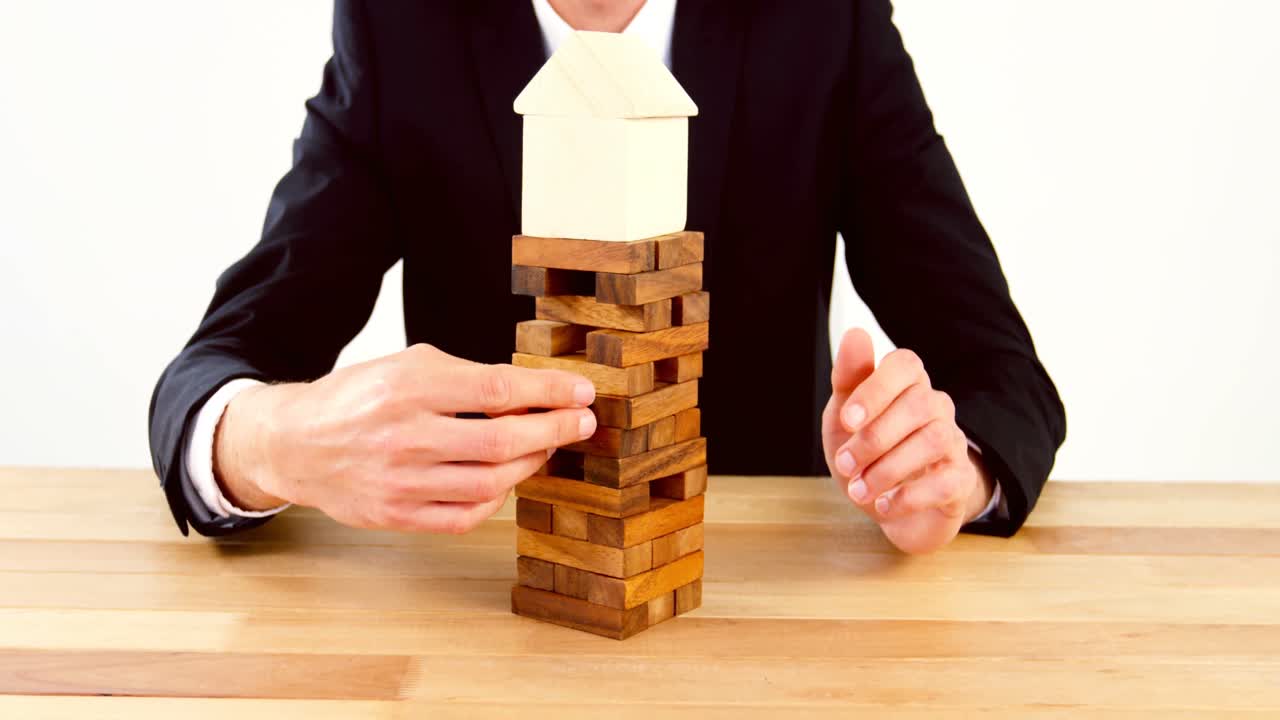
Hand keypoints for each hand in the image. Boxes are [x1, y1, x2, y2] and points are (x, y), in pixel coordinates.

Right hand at [213, 344, 596, 532]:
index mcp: (408, 386)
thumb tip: (534, 393)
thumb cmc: (359, 399)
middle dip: (554, 430)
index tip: (582, 392)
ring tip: (545, 447)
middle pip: (501, 439)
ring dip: (530, 463)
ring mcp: (400, 480)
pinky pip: (465, 516)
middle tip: (582, 423)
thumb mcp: (407, 366)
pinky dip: (497, 500)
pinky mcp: (396, 515)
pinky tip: (506, 480)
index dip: (549, 392)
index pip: (498, 389)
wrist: (295, 443)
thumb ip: (466, 377)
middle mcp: (404, 434)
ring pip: (489, 482)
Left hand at [822, 329, 994, 553]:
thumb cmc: (864, 452)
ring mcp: (953, 443)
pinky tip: (884, 505)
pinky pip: (947, 482)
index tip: (846, 420)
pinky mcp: (960, 481)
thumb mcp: (843, 416)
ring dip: (888, 469)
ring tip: (859, 489)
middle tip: (844, 464)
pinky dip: (910, 496)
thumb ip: (848, 377)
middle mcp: (936, 407)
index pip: (906, 365)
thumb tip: (855, 333)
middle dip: (875, 438)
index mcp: (907, 385)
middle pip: (919, 405)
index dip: (875, 390)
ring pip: (934, 441)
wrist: (884, 504)